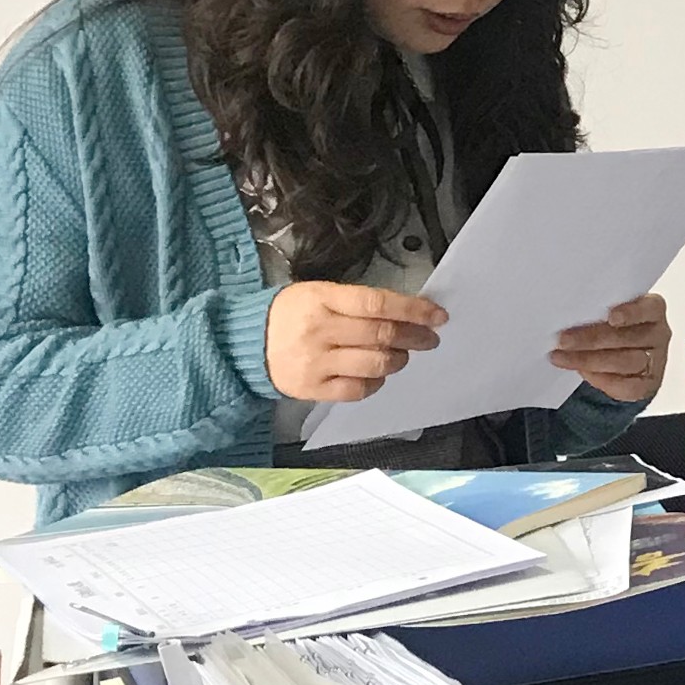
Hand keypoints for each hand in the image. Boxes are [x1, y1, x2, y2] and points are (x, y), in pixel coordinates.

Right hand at [266, 281, 445, 403]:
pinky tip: (377, 374)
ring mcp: (316, 363)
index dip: (413, 310)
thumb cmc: (291, 314)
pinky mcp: (312, 389)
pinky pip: (358, 390)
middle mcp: (320, 331)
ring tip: (401, 355)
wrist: (246, 342)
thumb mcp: (319, 293)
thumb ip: (358, 302)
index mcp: (322, 300)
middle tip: (430, 338)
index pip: (378, 304)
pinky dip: (376, 382)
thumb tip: (405, 311)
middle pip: (382, 336)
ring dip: (398, 360)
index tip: (437, 315)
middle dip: (415, 337)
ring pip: (375, 365)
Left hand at [551, 293, 670, 404]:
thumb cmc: (609, 326)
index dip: (632, 313)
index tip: (612, 317)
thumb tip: (568, 315)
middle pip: (628, 337)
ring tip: (561, 358)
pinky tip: (583, 373)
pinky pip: (628, 387)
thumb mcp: (606, 312)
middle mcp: (658, 333)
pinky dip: (603, 380)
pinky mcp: (648, 384)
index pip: (649, 308)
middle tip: (564, 340)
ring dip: (589, 360)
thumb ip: (597, 310)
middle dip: (592, 339)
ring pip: (626, 362)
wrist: (616, 355)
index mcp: (652, 309)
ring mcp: (656, 360)